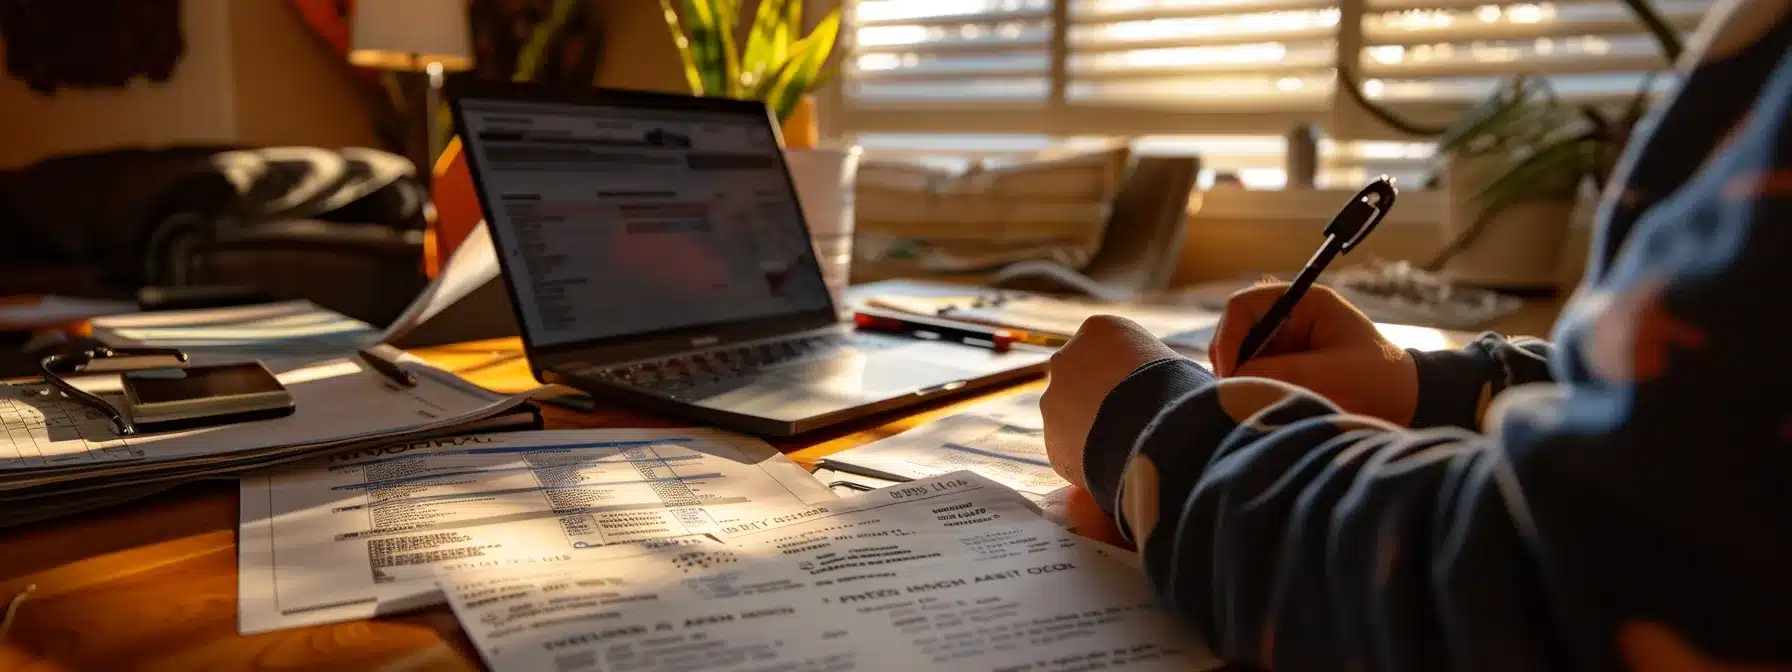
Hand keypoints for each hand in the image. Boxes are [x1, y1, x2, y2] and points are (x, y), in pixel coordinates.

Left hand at [1041, 315, 1180, 489]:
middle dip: (1100, 399)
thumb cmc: (1179, 389)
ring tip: (1126, 446)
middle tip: (1131, 421)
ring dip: (1091, 429)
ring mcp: (1052, 401)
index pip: (1106, 349)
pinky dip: (1089, 460)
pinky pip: (1073, 452)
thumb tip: (1169, 386)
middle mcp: (1065, 358)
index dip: (1127, 373)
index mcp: (1098, 329)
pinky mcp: (1052, 442)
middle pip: (1081, 379)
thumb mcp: (1174, 363)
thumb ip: (1154, 369)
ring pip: (1070, 417)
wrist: (1158, 430)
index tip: (1144, 393)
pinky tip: (1116, 466)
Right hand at [1208, 284, 1417, 424]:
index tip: (1231, 371)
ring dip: (1240, 376)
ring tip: (1253, 400)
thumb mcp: (1328, 374)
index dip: (1229, 336)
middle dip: (1231, 360)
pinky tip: (1261, 402)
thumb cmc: (1377, 381)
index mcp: (1305, 301)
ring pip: (1239, 354)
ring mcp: (1284, 341)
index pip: (1244, 305)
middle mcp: (1289, 316)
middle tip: (1237, 392)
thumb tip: (1234, 377)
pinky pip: (1251, 373)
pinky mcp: (1283, 365)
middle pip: (1235, 330)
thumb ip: (1277, 371)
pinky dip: (1250, 387)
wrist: (1406, 404)